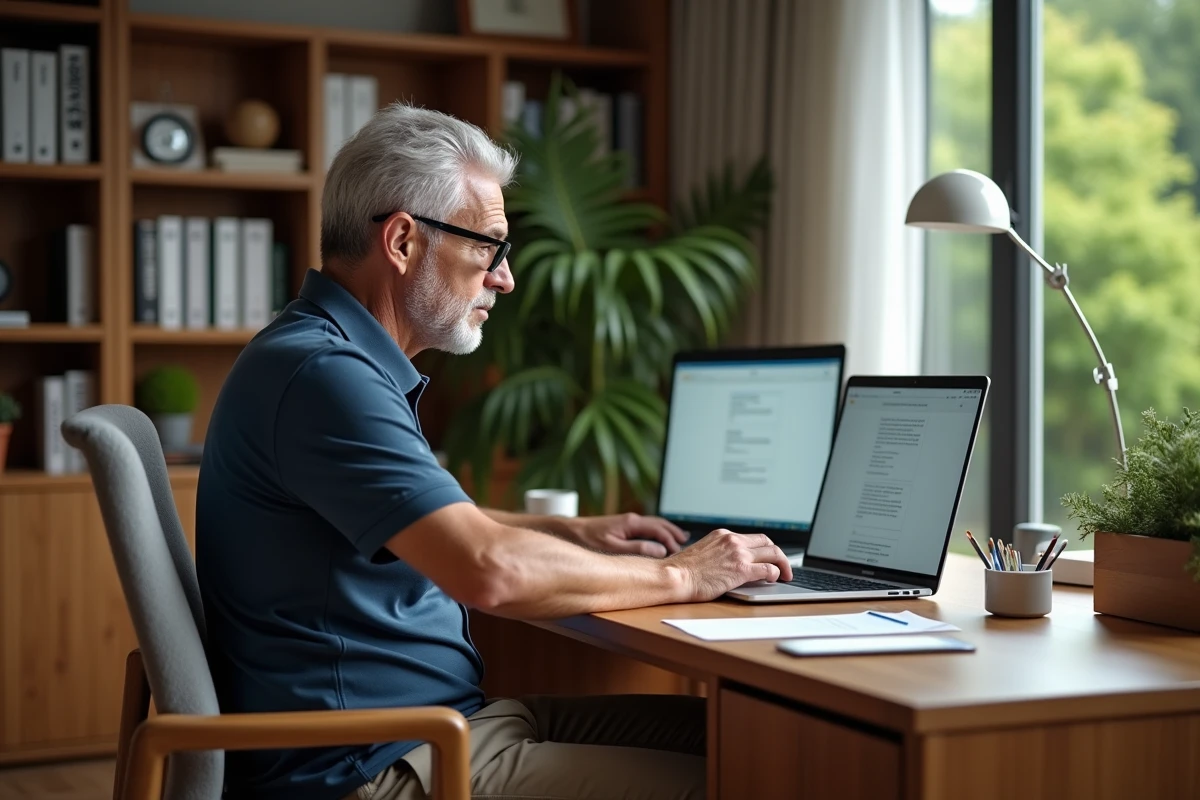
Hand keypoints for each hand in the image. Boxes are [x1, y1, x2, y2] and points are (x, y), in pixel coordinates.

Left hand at [571, 513, 689, 556]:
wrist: (570, 531)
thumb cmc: (589, 540)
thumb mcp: (614, 548)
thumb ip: (638, 549)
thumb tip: (661, 551)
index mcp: (632, 523)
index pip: (659, 530)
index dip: (671, 540)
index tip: (679, 551)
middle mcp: (631, 519)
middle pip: (660, 524)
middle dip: (674, 533)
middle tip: (686, 542)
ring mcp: (627, 522)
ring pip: (653, 524)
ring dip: (667, 531)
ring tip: (678, 538)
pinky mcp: (622, 526)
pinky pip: (646, 527)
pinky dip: (657, 532)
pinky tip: (657, 539)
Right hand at [667, 530, 792, 601]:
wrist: (674, 577)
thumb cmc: (683, 571)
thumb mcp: (703, 553)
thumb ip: (720, 554)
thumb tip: (731, 564)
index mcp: (723, 535)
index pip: (753, 538)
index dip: (765, 548)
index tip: (769, 557)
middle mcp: (732, 540)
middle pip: (767, 542)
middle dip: (779, 555)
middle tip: (783, 567)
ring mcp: (738, 553)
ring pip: (773, 553)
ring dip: (783, 565)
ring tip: (785, 575)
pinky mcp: (741, 569)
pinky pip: (769, 569)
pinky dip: (776, 574)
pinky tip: (774, 580)